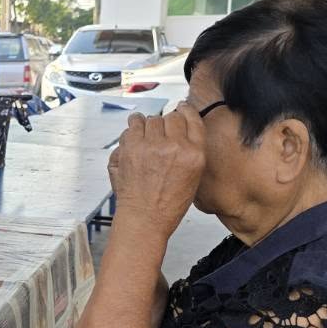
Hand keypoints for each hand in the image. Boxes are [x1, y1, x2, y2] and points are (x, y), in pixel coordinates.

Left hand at [107, 103, 205, 237]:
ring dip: (149, 126)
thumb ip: (190, 150)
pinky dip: (133, 128)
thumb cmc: (168, 203)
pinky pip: (133, 125)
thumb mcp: (193, 176)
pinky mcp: (131, 147)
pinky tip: (135, 137)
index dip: (185, 111)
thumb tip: (180, 128)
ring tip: (147, 138)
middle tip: (161, 136)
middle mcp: (174, 146)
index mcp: (194, 153)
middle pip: (171, 117)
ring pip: (151, 119)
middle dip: (166, 124)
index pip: (192, 119)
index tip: (181, 109)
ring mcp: (151, 145)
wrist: (145, 218)